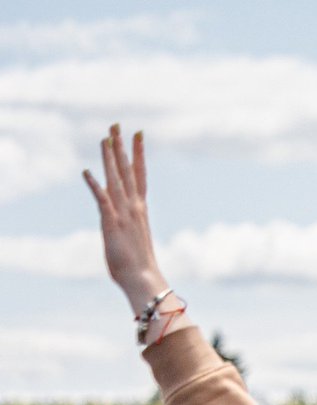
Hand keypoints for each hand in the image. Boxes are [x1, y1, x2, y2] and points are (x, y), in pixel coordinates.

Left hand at [83, 124, 171, 315]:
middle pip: (128, 171)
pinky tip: (86, 172)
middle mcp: (133, 207)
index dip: (138, 154)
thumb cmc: (138, 265)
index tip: (137, 135)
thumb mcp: (133, 238)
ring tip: (105, 138)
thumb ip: (128, 224)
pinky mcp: (112, 223)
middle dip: (122, 148)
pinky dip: (94, 186)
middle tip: (118, 126)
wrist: (143, 279)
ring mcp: (123, 214)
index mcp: (140, 210)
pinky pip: (102, 201)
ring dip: (110, 159)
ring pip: (116, 180)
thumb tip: (128, 222)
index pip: (140, 175)